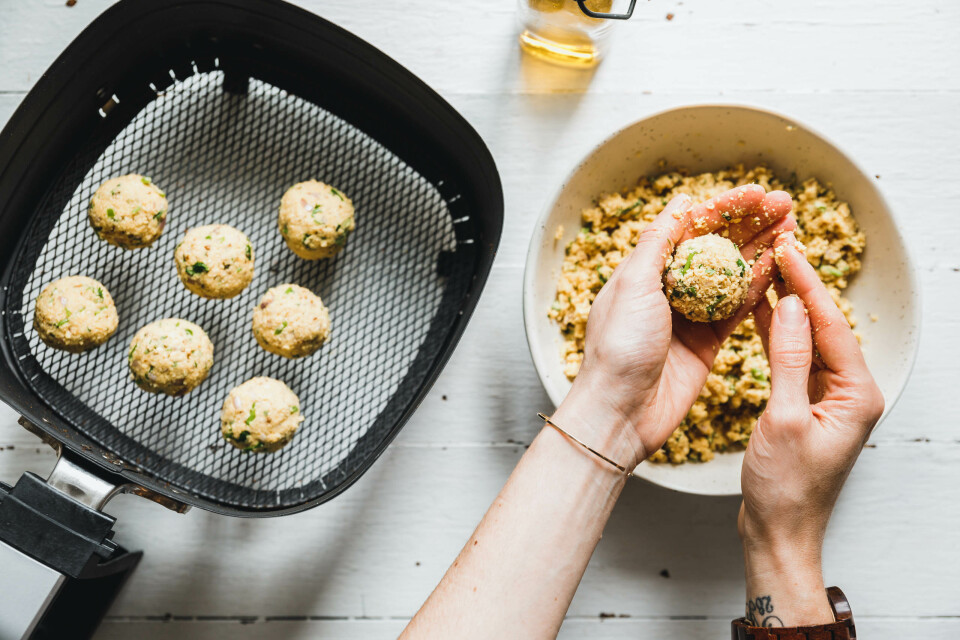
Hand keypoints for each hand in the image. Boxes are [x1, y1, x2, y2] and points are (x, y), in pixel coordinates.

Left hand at [553, 185, 794, 469]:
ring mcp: (691, 315)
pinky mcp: (708, 341)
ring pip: (733, 274)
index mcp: (645, 270)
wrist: (622, 410)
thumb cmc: (618, 347)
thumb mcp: (633, 286)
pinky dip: (761, 286)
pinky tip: (783, 264)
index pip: (690, 226)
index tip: (756, 192)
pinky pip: (740, 308)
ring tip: (793, 227)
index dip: (724, 207)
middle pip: (716, 246)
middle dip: (751, 223)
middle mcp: (668, 288)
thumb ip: (658, 244)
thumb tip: (679, 202)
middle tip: (786, 204)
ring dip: (763, 249)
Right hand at [738, 231, 883, 625]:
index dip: (808, 284)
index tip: (788, 249)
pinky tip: (761, 311)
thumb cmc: (785, 487)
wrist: (778, 530)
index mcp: (856, 394)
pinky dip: (777, 334)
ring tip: (766, 268)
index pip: (831, 325)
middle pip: (824, 327)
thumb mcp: (784, 418)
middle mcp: (849, 392)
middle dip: (800, 286)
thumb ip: (788, 359)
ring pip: (808, 339)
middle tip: (777, 247)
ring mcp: (829, 398)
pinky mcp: (808, 404)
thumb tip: (791, 307)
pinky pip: (795, 358)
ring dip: (787, 307)